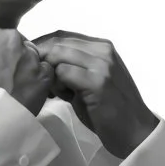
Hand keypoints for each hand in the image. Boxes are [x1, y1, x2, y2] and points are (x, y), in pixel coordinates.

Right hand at [0, 20, 56, 111]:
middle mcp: (10, 36)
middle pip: (15, 43)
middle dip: (12, 58)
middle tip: (4, 80)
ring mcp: (29, 54)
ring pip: (32, 57)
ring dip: (26, 70)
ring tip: (16, 91)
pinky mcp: (44, 73)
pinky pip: (46, 72)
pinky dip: (40, 82)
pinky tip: (27, 95)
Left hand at [33, 31, 159, 158]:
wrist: (135, 130)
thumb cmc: (108, 108)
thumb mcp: (91, 80)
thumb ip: (72, 67)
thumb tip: (41, 60)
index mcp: (102, 47)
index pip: (62, 35)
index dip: (41, 45)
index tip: (30, 62)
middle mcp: (103, 51)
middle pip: (58, 42)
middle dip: (40, 58)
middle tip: (35, 78)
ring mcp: (102, 65)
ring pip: (58, 55)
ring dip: (48, 72)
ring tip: (52, 90)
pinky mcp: (98, 82)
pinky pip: (63, 73)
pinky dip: (55, 84)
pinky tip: (58, 97)